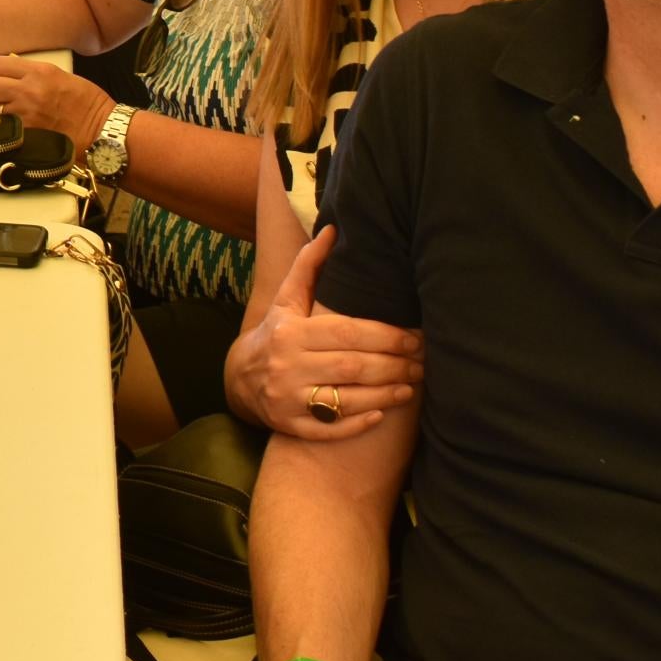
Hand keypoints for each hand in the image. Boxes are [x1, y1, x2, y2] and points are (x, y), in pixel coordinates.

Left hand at [0, 53, 109, 142]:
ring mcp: (25, 112)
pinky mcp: (26, 132)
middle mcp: (28, 90)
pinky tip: (7, 123)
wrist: (101, 128)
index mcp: (39, 71)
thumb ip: (32, 73)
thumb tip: (6, 75)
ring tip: (0, 108)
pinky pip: (1, 124)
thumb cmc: (86, 101)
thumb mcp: (59, 76)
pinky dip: (0, 123)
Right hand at [232, 230, 422, 440]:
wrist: (240, 377)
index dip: (384, 336)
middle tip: (420, 364)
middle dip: (392, 366)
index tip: (413, 339)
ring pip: (345, 400)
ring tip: (411, 387)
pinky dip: (357, 424)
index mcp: (291, 332)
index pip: (346, 333)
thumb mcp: (287, 299)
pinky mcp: (290, 426)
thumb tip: (334, 230)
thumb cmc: (276, 332)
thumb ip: (310, 266)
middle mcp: (288, 366)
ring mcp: (288, 400)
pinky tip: (383, 413)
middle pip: (351, 367)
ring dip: (384, 394)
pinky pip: (329, 430)